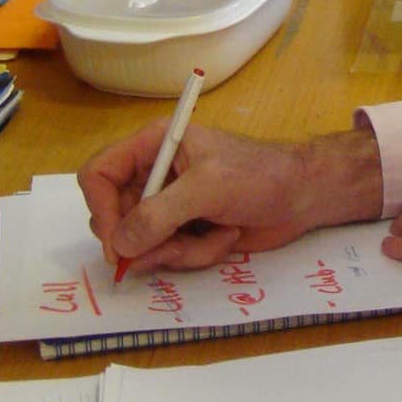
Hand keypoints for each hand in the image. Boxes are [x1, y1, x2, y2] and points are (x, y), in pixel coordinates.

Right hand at [78, 123, 381, 277]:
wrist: (303, 196)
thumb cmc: (259, 176)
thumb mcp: (208, 188)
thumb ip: (159, 215)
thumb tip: (120, 245)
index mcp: (153, 146)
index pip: (98, 175)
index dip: (101, 210)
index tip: (118, 244)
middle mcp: (154, 174)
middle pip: (114, 218)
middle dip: (146, 240)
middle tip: (176, 245)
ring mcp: (168, 206)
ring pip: (141, 244)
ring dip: (179, 249)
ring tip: (217, 232)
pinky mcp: (184, 231)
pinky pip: (167, 255)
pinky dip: (196, 254)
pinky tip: (226, 236)